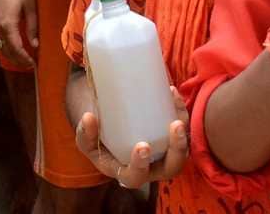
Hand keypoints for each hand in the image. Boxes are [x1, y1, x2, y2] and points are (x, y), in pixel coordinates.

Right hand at [0, 0, 37, 68]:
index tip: (33, 64)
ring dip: (9, 55)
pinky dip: (2, 46)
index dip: (24, 58)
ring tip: (21, 59)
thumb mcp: (30, 6)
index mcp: (8, 25)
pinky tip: (9, 48)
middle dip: (18, 60)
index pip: (16, 49)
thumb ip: (32, 27)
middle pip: (6, 51)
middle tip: (29, 65)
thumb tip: (35, 45)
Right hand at [75, 87, 189, 186]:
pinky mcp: (170, 138)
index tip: (142, 146)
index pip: (136, 177)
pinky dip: (179, 111)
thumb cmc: (99, 141)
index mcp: (128, 172)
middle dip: (177, 149)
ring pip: (182, 149)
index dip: (140, 165)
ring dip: (183, 131)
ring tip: (177, 110)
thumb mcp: (87, 140)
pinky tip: (171, 91)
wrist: (110, 131)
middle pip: (171, 167)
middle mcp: (151, 167)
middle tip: (175, 126)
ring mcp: (164, 154)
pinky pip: (181, 127)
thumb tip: (89, 117)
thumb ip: (85, 133)